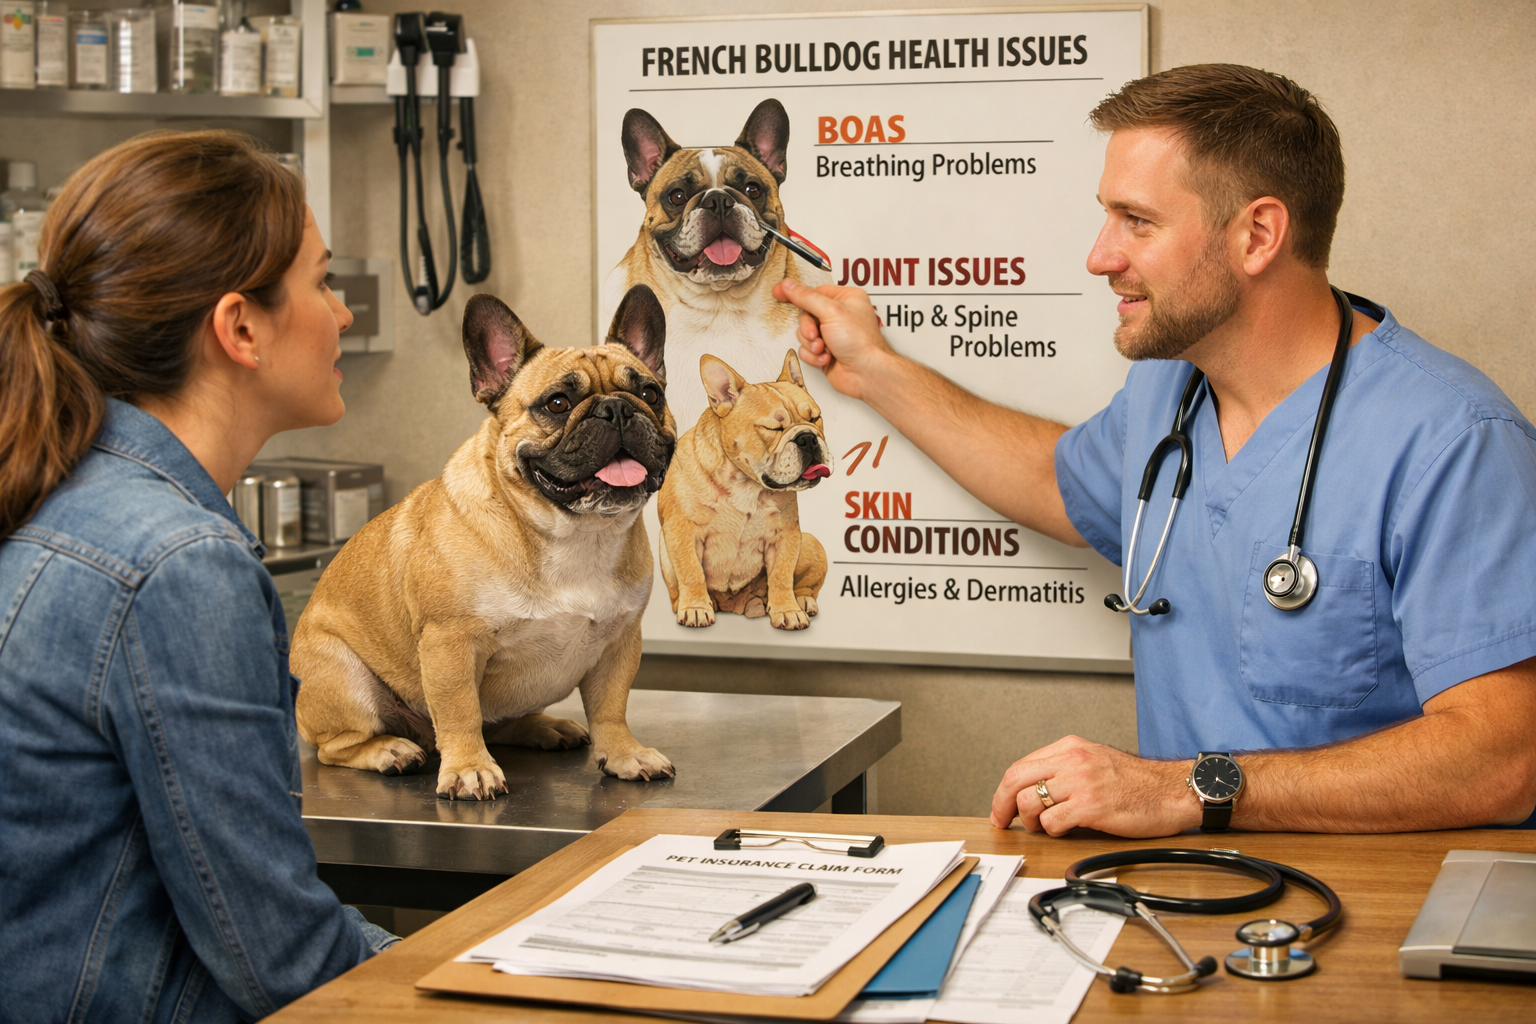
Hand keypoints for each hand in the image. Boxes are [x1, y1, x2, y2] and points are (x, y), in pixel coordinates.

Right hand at [772, 279, 893, 402]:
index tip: (778, 292)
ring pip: (804, 334)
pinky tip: (826, 358)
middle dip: (808, 328)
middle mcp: (838, 316)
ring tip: (823, 348)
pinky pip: (806, 350)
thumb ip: (806, 297)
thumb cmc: (861, 342)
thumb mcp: (831, 311)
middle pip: (806, 315)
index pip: (813, 292)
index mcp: (845, 299)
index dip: (797, 294)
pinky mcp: (825, 352)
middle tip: (815, 334)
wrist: (866, 373)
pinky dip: (813, 356)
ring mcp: (831, 335)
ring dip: (811, 344)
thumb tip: (788, 286)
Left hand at [990, 735, 1199, 837]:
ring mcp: (1081, 782)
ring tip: (1042, 826)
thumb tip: (1034, 788)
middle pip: (1016, 779)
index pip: (1021, 766)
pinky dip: (1052, 830)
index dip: (1004, 790)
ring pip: (1030, 801)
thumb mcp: (1095, 760)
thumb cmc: (1137, 781)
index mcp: (1070, 747)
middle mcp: (1072, 760)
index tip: (1001, 806)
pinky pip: (1052, 821)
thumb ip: (1065, 768)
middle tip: (1002, 820)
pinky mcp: (1091, 806)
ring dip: (1030, 820)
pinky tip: (1064, 830)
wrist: (1171, 791)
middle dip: (1002, 804)